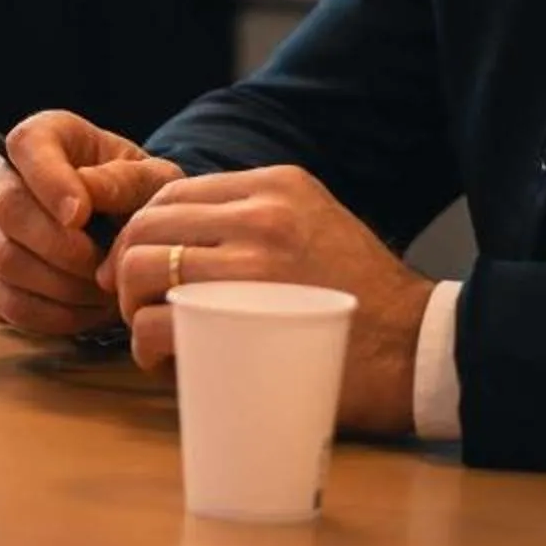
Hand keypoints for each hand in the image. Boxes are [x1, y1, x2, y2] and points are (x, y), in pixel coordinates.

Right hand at [0, 109, 184, 335]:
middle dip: (62, 248)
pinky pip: (6, 302)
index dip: (49, 182)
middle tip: (103, 267)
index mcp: (43, 137)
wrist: (128, 235)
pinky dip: (52, 315)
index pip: (26, 146)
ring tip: (103, 291)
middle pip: (9, 210)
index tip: (83, 216)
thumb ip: (122, 182)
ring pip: (4, 261)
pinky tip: (86, 310)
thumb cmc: (140, 199)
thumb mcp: (152, 181)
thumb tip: (77, 204)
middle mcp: (0, 178)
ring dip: (62, 286)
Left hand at [100, 165, 430, 431]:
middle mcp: (261, 213)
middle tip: (134, 303)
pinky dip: (146, 344)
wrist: (420, 350)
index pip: (173, 192)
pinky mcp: (243, 317)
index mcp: (275, 185)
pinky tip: (163, 360)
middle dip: (125, 268)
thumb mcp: (317, 224)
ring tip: (151, 335)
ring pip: (144, 272)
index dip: (142, 231)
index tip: (137, 264)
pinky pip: (159, 321)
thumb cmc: (365, 299)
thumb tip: (188, 238)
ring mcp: (251, 263)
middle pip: (148, 228)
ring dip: (132, 308)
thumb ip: (258, 219)